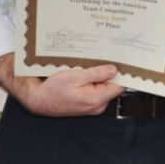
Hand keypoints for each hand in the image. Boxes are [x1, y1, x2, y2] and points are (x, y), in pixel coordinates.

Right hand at [0, 53, 123, 116]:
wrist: (39, 99)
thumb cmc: (53, 89)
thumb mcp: (75, 76)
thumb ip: (97, 74)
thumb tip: (114, 70)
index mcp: (97, 99)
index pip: (120, 86)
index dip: (123, 73)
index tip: (125, 61)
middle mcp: (97, 106)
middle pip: (113, 86)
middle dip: (111, 72)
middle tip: (107, 57)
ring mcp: (92, 106)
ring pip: (104, 87)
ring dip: (100, 76)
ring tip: (92, 64)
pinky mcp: (87, 103)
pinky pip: (96, 90)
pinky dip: (93, 81)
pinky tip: (86, 72)